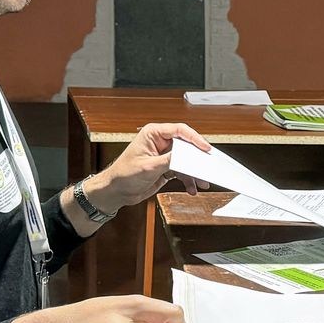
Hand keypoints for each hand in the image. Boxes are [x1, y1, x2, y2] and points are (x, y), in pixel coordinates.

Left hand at [92, 123, 212, 211]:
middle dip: (197, 158)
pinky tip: (192, 188)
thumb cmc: (123, 174)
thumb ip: (170, 160)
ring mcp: (164, 155)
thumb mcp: (149, 167)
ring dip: (194, 172)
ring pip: (186, 160)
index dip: (194, 139)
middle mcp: (160, 142)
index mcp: (153, 134)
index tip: (205, 148)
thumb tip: (188, 157)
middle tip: (207, 167)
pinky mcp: (166, 167)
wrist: (116, 191)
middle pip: (186, 146)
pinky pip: (182, 171)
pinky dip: (188, 179)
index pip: (179, 130)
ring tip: (202, 182)